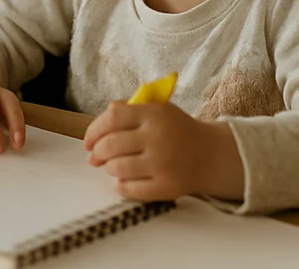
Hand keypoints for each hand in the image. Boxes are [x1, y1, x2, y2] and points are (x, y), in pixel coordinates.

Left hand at [83, 101, 243, 202]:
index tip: (87, 141)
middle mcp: (159, 138)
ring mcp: (163, 164)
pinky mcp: (167, 187)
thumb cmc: (178, 130)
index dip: (94, 130)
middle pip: (111, 145)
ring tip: (112, 166)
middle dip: (97, 152)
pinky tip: (123, 180)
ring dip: (108, 168)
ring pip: (118, 168)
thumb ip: (130, 108)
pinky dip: (120, 186)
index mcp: (155, 114)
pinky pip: (131, 189)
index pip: (113, 118)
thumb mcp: (158, 110)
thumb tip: (105, 113)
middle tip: (95, 157)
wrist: (211, 155)